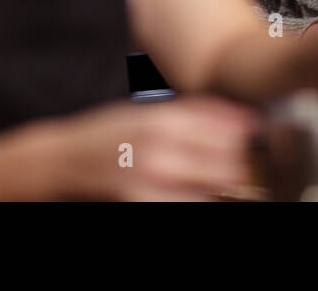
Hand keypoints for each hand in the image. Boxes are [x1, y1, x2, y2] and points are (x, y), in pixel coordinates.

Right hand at [33, 96, 260, 200]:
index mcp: (162, 121)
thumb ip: (196, 112)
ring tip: (220, 177)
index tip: (255, 133)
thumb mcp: (149, 111)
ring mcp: (150, 183)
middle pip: (226, 163)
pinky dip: (200, 198)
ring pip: (212, 191)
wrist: (62, 161)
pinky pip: (189, 205)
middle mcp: (158, 151)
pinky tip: (197, 190)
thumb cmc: (107, 134)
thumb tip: (244, 117)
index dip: (247, 134)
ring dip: (223, 184)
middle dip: (240, 162)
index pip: (226, 130)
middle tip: (242, 159)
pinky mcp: (141, 206)